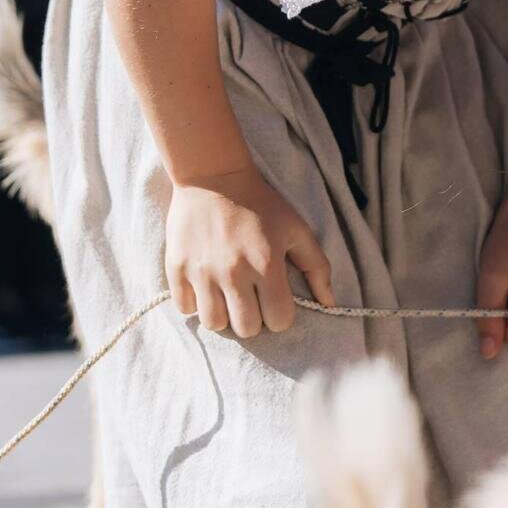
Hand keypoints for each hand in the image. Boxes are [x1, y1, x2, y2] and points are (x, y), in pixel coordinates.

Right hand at [165, 165, 334, 337]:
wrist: (213, 178)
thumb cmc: (262, 204)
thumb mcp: (297, 230)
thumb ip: (317, 267)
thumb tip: (330, 303)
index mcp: (267, 265)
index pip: (278, 320)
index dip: (281, 316)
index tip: (277, 302)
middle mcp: (233, 273)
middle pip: (246, 329)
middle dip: (254, 319)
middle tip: (252, 300)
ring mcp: (202, 272)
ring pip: (214, 324)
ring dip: (224, 315)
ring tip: (229, 296)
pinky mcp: (177, 268)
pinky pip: (185, 309)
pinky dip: (196, 303)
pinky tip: (206, 286)